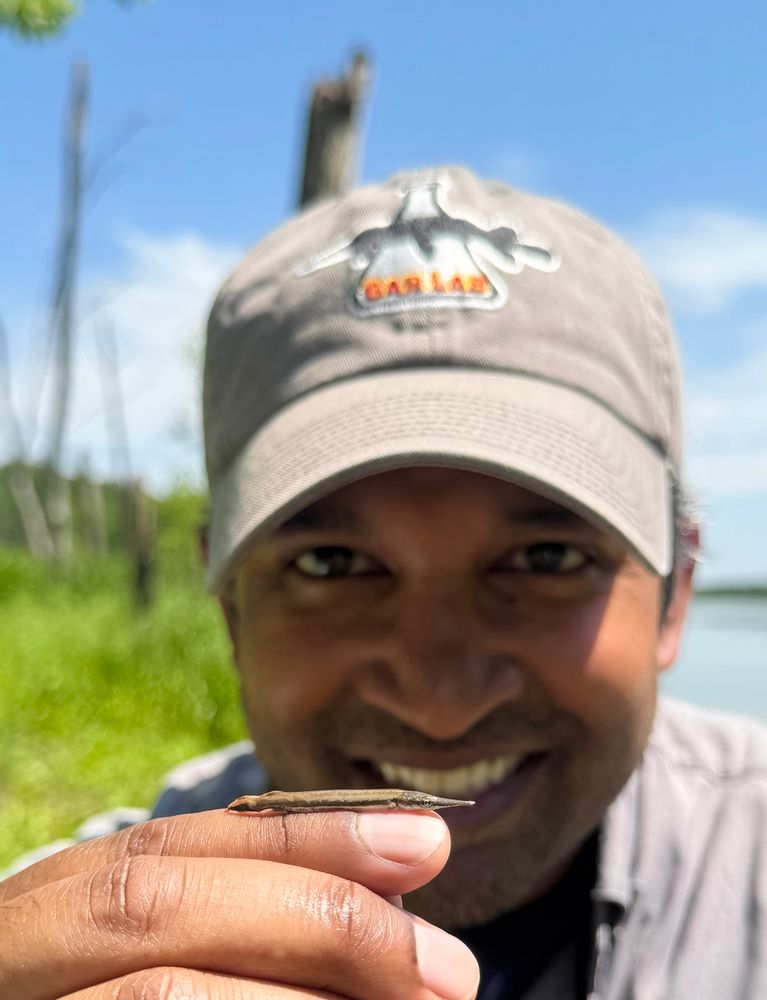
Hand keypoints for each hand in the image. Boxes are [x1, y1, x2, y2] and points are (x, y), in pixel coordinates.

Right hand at [0, 808, 478, 998]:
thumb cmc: (109, 991)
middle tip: (445, 966)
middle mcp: (20, 948)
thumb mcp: (146, 943)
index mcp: (53, 898)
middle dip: (319, 920)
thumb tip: (396, 889)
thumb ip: (238, 909)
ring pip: (162, 992)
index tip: (424, 839)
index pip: (182, 841)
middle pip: (164, 906)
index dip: (308, 836)